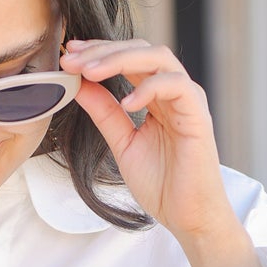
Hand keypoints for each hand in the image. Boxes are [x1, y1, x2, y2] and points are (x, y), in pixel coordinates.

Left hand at [60, 38, 257, 266]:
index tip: (69, 56)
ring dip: (120, 59)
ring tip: (90, 71)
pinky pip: (175, 85)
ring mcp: (187, 99)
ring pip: (157, 58)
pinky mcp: (197, 114)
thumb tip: (80, 85)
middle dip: (103, 51)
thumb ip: (104, 113)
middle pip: (140, 50)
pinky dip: (148, 88)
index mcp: (156, 96)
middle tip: (72, 58)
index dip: (98, 53)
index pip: (127, 59)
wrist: (187, 216)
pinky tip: (125, 102)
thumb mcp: (122, 143)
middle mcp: (173, 91)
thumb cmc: (162, 184)